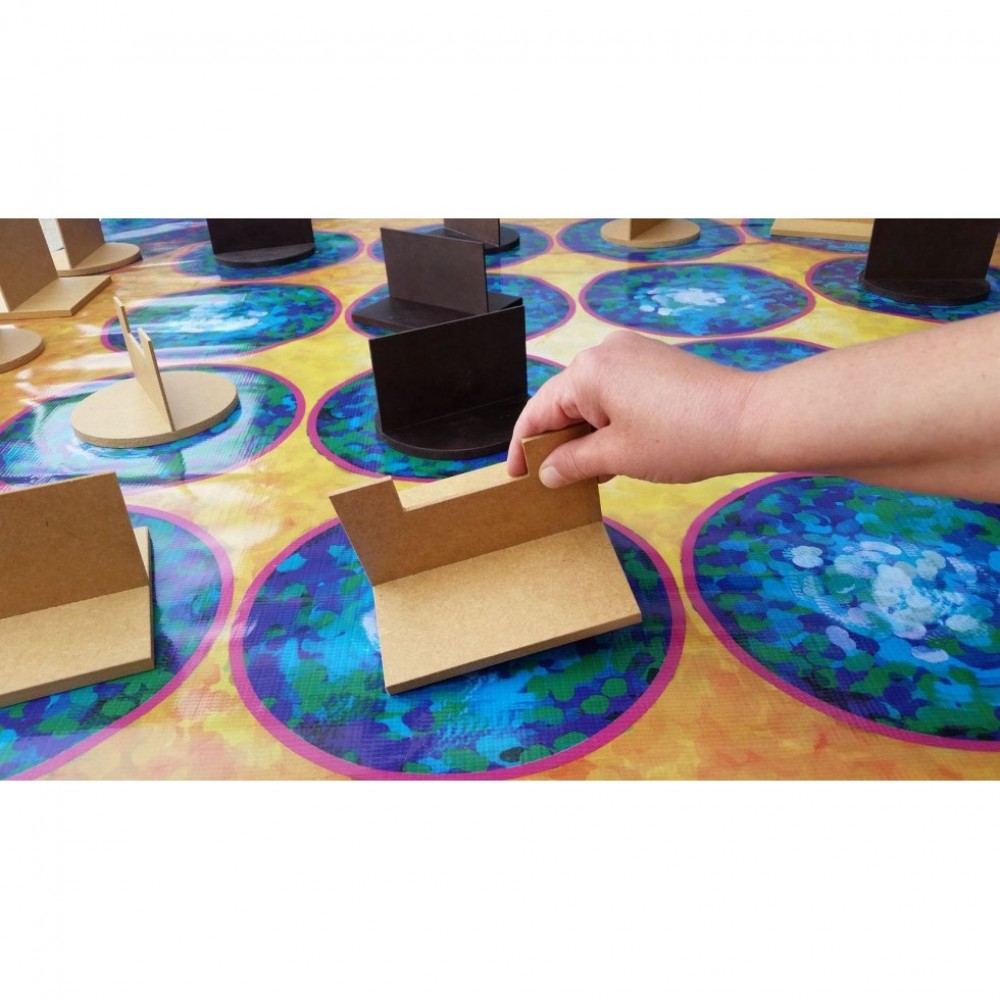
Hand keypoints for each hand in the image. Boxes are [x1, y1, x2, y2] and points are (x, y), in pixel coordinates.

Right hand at [507, 329, 756, 486]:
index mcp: (587, 372)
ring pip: (591, 398)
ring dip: (586, 434)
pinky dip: (609, 421)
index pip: (538, 411)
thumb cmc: (680, 439)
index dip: (523, 447)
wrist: (748, 419)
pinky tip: (619, 450)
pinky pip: (615, 391)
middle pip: (564, 402)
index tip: (517, 477)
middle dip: (558, 442)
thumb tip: (546, 472)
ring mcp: (632, 353)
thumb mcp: (617, 456)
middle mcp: (604, 352)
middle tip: (557, 481)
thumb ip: (573, 463)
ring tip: (593, 472)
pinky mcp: (653, 361)